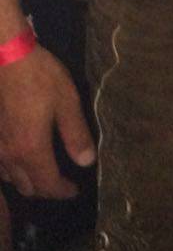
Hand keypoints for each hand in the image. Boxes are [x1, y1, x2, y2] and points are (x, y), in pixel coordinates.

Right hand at [0, 44, 94, 198]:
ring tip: (45, 174)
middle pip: (27, 187)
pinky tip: (23, 158)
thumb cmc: (40, 78)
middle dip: (46, 191)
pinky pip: (1, 166)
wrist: (7, 58)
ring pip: (11, 179)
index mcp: (31, 149)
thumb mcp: (67, 102)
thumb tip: (87, 162)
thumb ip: (76, 135)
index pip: (47, 184)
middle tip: (62, 184)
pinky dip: (14, 171)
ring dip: (28, 182)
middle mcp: (10, 155)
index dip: (63, 192)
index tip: (75, 190)